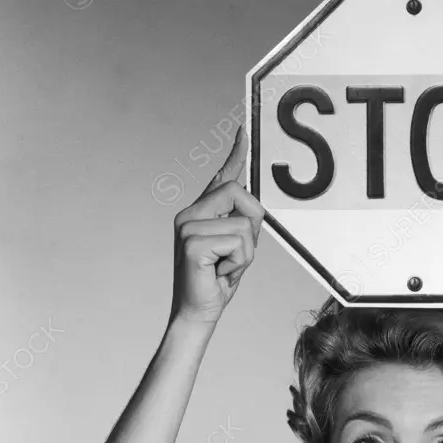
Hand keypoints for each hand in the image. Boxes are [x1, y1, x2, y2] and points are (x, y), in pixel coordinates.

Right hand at [169, 126, 264, 326]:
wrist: (198, 312)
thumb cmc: (217, 281)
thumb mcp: (237, 247)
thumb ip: (243, 223)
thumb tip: (255, 202)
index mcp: (200, 212)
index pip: (221, 178)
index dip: (235, 154)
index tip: (244, 130)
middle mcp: (190, 213)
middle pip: (239, 193)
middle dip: (251, 227)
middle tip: (235, 255)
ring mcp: (188, 226)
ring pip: (243, 225)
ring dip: (245, 254)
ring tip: (225, 267)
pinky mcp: (192, 242)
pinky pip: (237, 242)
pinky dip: (238, 263)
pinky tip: (219, 273)